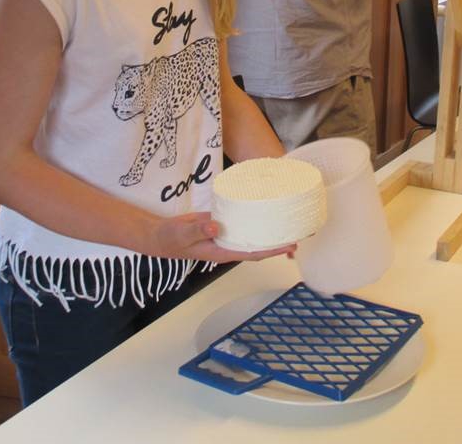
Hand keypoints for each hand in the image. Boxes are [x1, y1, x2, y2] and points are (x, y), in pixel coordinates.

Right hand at [149, 212, 295, 262]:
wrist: (160, 235)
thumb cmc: (171, 239)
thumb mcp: (182, 234)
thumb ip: (197, 229)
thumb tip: (216, 225)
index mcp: (222, 251)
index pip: (252, 252)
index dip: (272, 250)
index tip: (289, 245)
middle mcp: (229, 244)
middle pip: (258, 244)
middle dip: (278, 241)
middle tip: (301, 232)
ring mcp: (227, 234)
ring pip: (253, 233)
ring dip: (270, 229)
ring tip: (290, 221)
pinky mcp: (222, 222)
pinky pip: (243, 221)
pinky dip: (255, 217)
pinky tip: (266, 209)